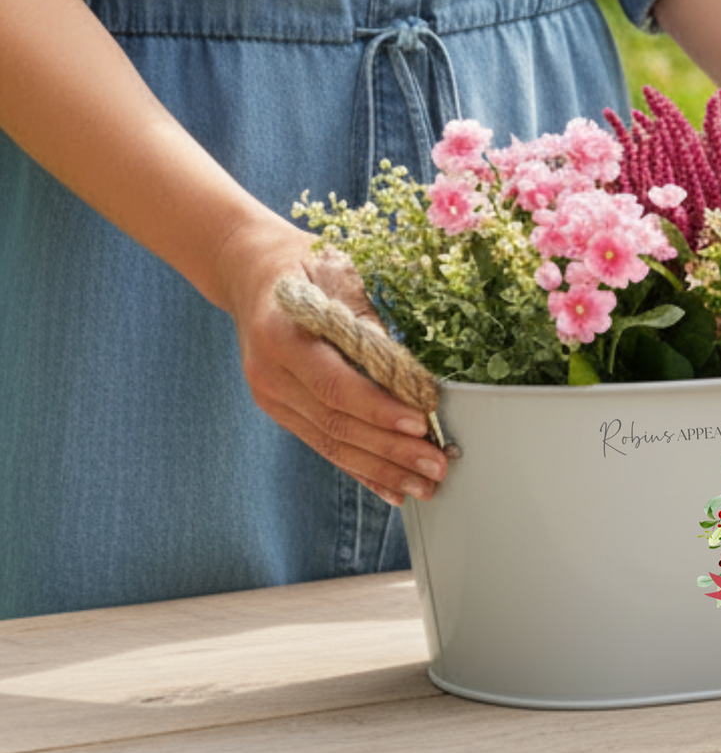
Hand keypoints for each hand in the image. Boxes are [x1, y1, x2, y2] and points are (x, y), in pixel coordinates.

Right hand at [217, 217, 449, 506]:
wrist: (251, 271)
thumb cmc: (305, 264)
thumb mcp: (337, 273)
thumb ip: (366, 320)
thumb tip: (408, 368)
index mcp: (281, 336)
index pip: (336, 384)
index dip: (380, 408)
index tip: (422, 423)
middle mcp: (271, 375)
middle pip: (337, 424)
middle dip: (391, 450)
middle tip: (437, 465)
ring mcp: (272, 398)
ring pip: (332, 443)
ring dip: (382, 469)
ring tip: (425, 484)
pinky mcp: (282, 410)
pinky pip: (324, 445)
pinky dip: (360, 469)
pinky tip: (391, 488)